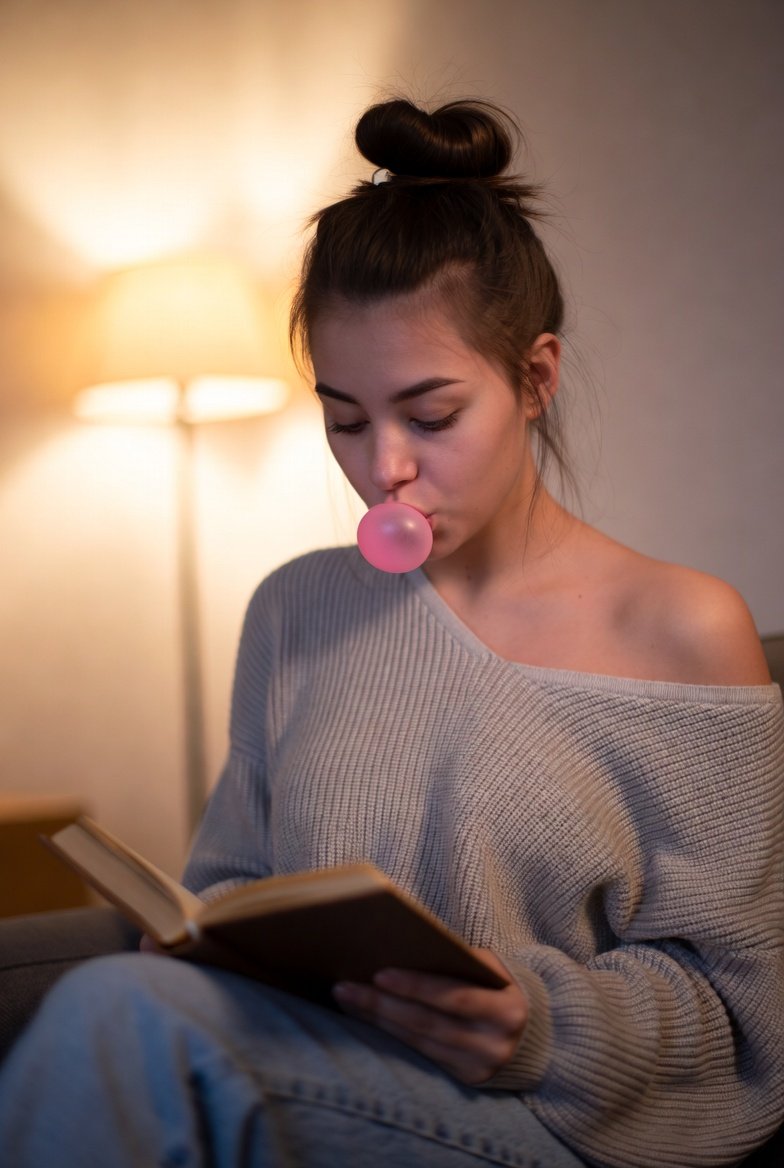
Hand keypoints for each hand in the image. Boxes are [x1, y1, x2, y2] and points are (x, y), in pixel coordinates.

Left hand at [333, 949, 527, 1084]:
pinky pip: (421, 1055)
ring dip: (378, 1020)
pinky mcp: (465, 1080)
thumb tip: (405, 948)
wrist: (535, 1034)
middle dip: (382, 1004)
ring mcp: (479, 1066)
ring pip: (418, 1041)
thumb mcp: (492, 969)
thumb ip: (458, 960)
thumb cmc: (501, 987)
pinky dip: (391, 1035)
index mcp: (507, 1010)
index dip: (415, 986)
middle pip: (427, 1023)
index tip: (379, 973)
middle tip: (344, 987)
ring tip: (347, 999)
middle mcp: (494, 1044)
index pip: (453, 997)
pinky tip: (369, 1018)